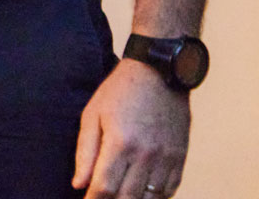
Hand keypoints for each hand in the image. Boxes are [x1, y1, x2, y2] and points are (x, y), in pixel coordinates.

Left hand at [72, 59, 188, 196]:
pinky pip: (170, 190)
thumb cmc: (120, 91)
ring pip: (150, 198)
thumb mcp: (92, 115)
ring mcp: (167, 157)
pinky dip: (155, 197)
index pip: (104, 187)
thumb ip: (85, 152)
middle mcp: (146, 154)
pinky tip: (142, 194)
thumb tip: (79, 185)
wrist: (159, 73)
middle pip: (127, 197)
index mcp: (120, 142)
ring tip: (119, 196)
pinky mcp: (180, 157)